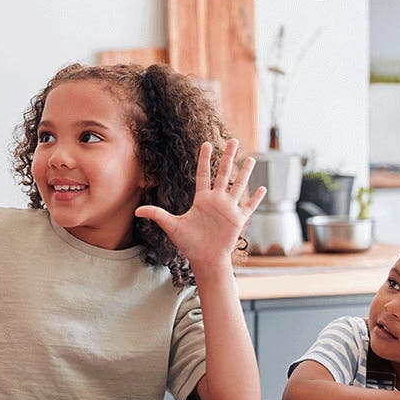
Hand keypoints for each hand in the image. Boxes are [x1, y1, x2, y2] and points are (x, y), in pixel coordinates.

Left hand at [134, 139, 265, 270]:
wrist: (204, 259)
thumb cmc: (188, 244)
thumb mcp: (172, 226)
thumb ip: (157, 215)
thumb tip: (136, 211)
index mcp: (202, 199)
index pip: (204, 173)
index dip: (205, 158)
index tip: (206, 143)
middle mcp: (217, 200)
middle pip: (224, 173)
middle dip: (228, 156)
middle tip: (233, 140)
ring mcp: (229, 209)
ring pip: (239, 185)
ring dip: (245, 172)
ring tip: (250, 158)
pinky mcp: (238, 219)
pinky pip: (249, 206)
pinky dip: (256, 198)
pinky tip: (263, 188)